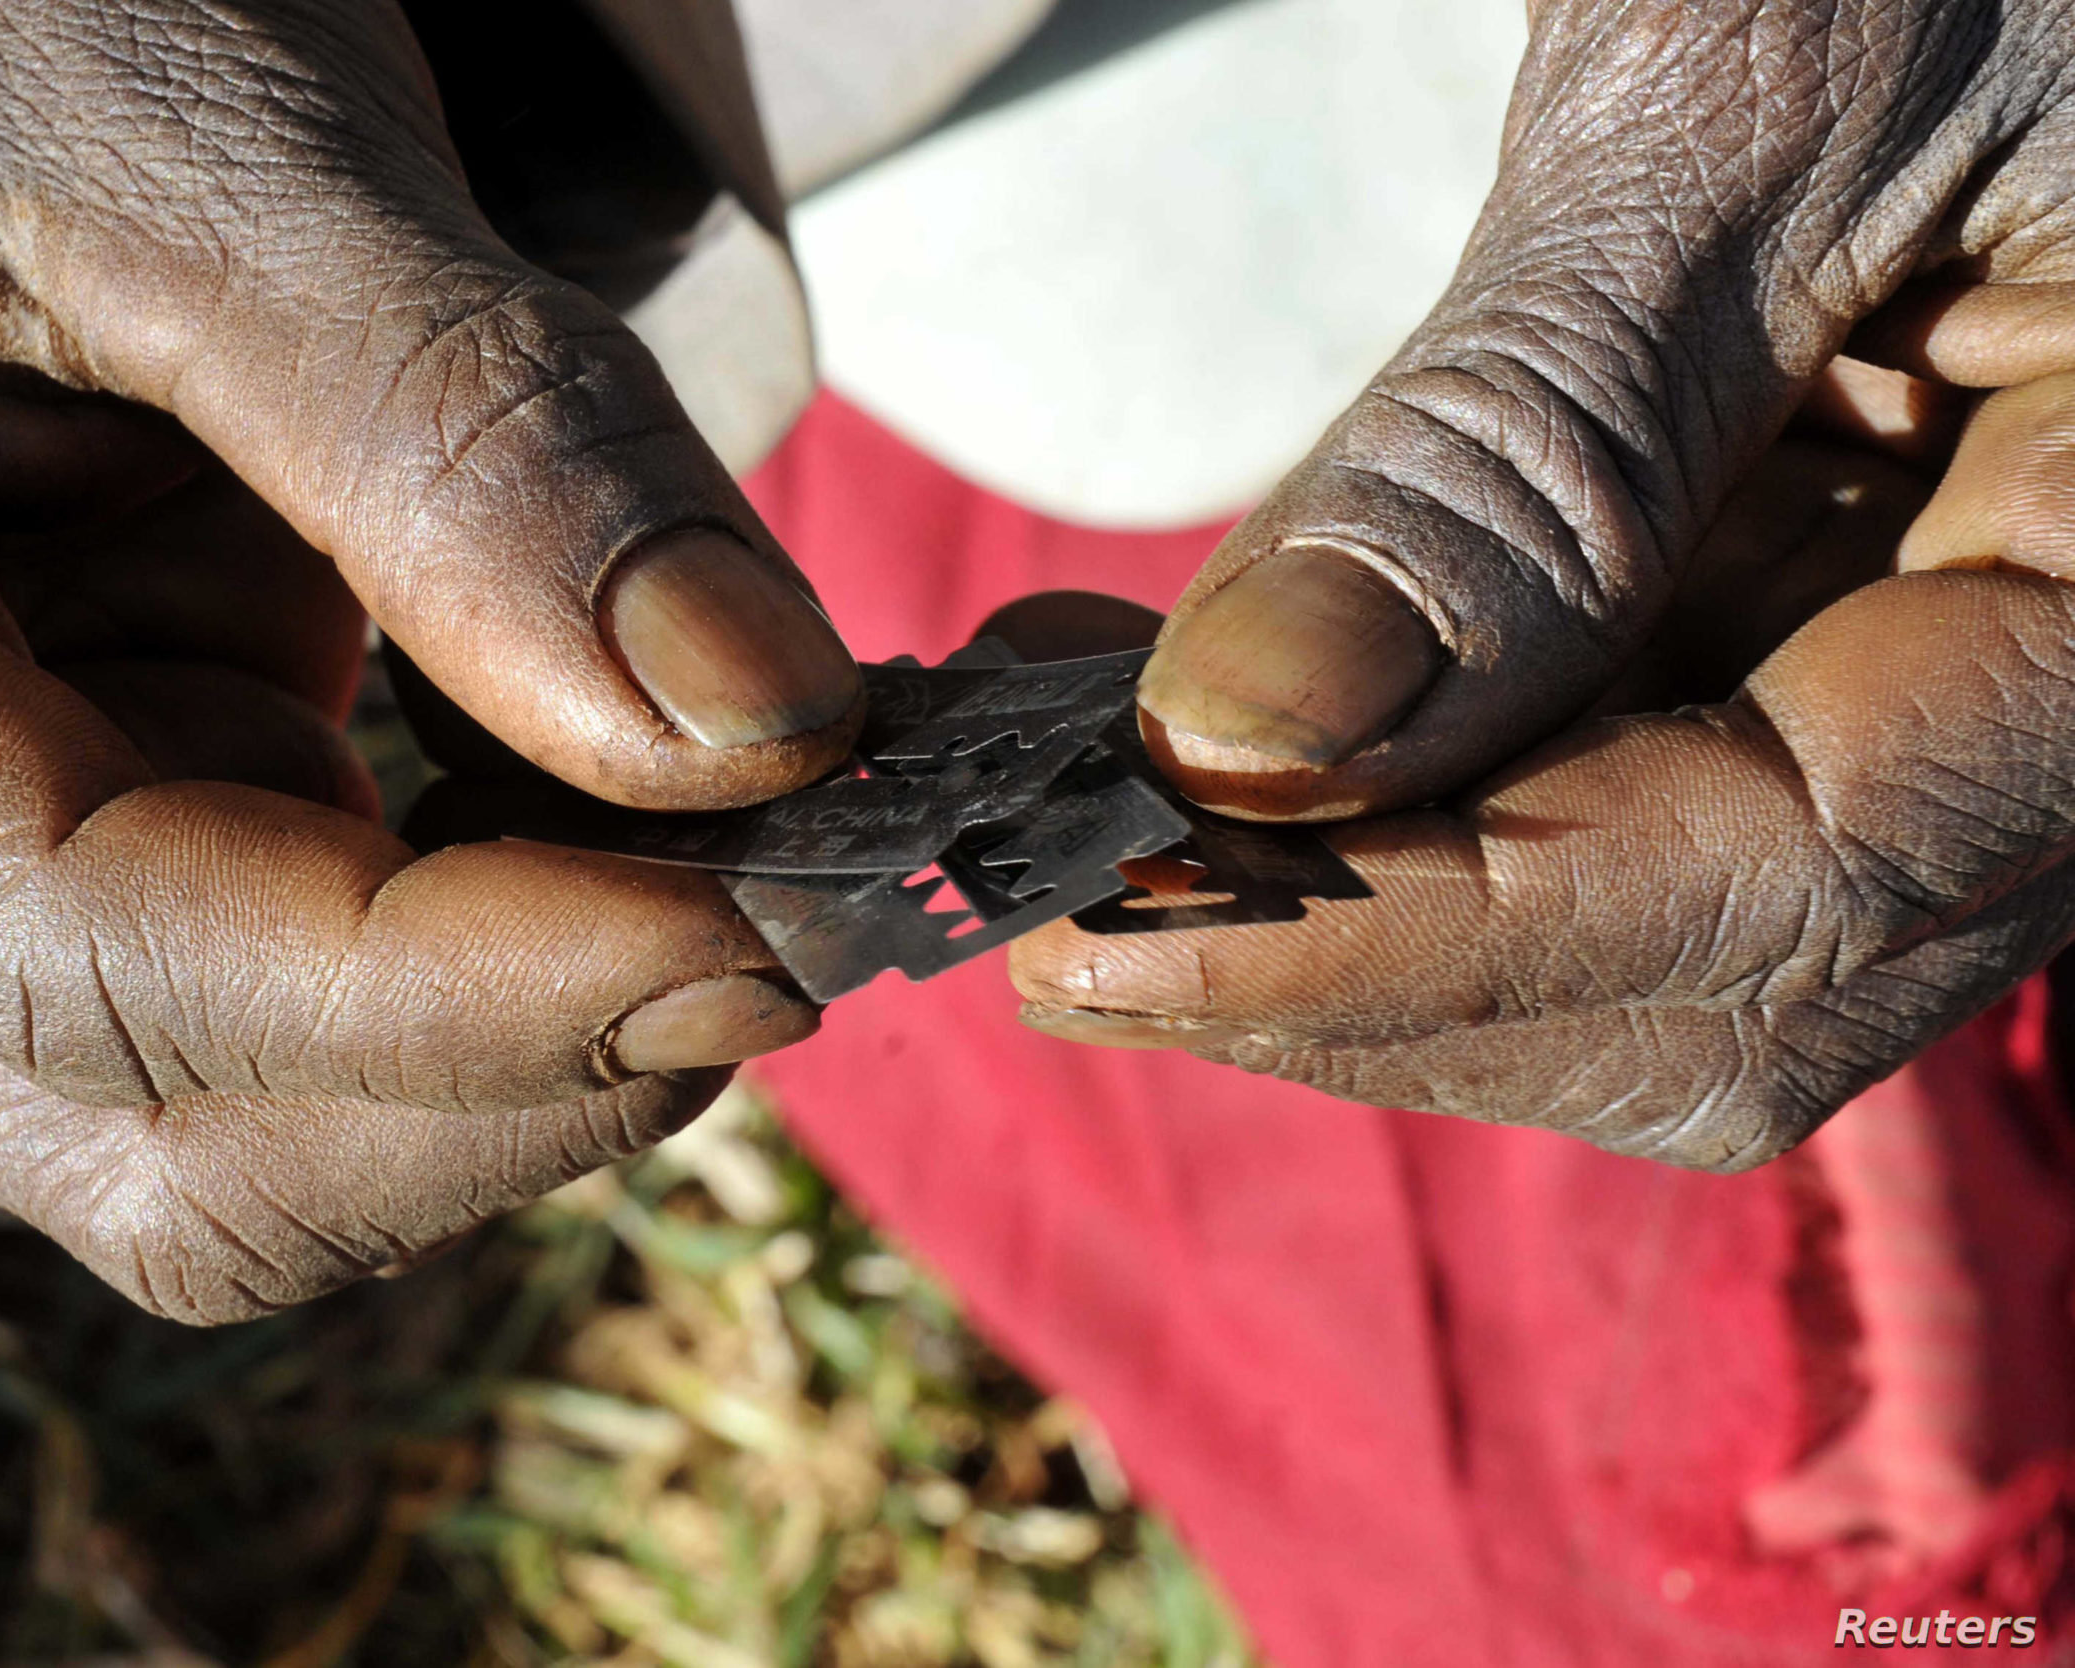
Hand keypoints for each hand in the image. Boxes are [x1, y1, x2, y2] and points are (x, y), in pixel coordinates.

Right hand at [0, 0, 860, 1317]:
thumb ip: (481, 451)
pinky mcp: (65, 858)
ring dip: (529, 1052)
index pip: (98, 969)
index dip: (464, 1002)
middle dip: (509, 1075)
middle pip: (176, 1153)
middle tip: (789, 906)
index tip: (761, 933)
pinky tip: (628, 832)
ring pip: (260, 1141)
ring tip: (727, 850)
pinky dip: (503, 974)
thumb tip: (754, 734)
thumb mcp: (233, 149)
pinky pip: (307, 1027)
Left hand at [1013, 0, 2074, 1169]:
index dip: (1436, 941)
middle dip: (1364, 966)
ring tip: (1059, 791)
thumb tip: (1249, 750)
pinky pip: (1609, 772)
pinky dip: (1378, 779)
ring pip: (1646, 917)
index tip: (1100, 944)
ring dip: (1334, 894)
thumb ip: (1524, 448)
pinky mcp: (1827, 598)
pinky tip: (1168, 714)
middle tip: (1041, 903)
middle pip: (1729, 966)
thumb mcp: (1739, 96)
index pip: (1815, 868)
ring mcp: (1959, 643)